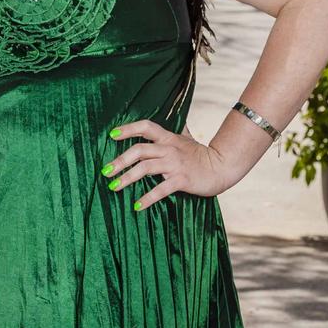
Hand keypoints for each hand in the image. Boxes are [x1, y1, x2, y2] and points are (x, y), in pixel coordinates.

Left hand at [102, 120, 237, 210]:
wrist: (222, 167)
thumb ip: (175, 132)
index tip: (112, 135)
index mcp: (168, 138)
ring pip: (145, 168)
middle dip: (120, 161)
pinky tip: (136, 206)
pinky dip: (147, 198)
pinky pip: (160, 189)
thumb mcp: (186, 139)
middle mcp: (169, 149)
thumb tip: (170, 121)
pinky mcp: (182, 180)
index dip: (128, 129)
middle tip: (105, 171)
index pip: (146, 127)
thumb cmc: (200, 155)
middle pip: (139, 150)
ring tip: (114, 187)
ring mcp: (175, 164)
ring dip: (127, 178)